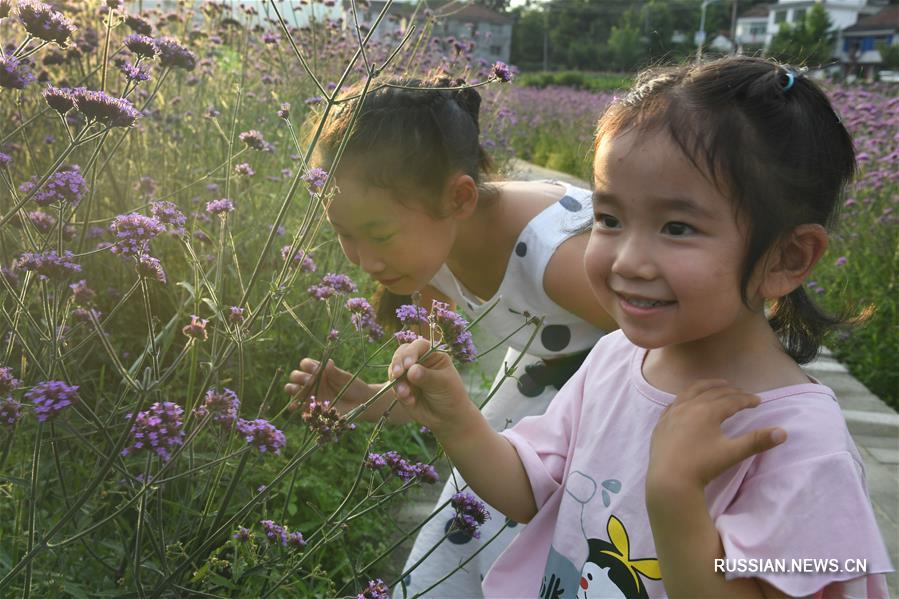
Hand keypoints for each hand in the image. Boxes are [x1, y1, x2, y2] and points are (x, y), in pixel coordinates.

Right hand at [284, 358, 372, 413]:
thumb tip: (328, 363)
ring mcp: (310, 394)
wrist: (360, 404)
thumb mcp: (346, 378)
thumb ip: (335, 372)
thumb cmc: (354, 387)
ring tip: (299, 392)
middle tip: (310, 382)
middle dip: (299, 377)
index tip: (316, 371)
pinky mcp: (311, 407)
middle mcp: (313, 381)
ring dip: (293, 389)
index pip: (305, 364)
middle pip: (296, 375)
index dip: (307, 366)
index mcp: (320, 371)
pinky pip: (298, 406)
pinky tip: (295, 406)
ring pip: (292, 389)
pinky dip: (294, 405)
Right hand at [389, 338, 472, 434]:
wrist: (447, 418)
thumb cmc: (451, 396)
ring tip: (406, 394)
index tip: (408, 364)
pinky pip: (394, 387)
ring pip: (394, 371)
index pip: (419, 346)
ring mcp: (408, 374)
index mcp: (432, 355)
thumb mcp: (443, 384)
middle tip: (397, 374)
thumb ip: (426, 376)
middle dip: (397, 363)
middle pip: (402, 354)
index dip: (411, 352)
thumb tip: (411, 370)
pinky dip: (399, 393)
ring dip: (397, 382)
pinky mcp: (402, 387)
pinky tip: (411, 401)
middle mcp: (419, 361)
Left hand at [647, 380, 786, 492]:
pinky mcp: (661, 422)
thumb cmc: (703, 466)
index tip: (759, 401)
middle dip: (731, 391)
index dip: (747, 399)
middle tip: (743, 394)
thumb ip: (757, 441)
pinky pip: (675, 402)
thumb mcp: (732, 453)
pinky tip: (690, 400)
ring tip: (718, 385)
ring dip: (707, 386)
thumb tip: (783, 432)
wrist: (670, 480)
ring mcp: (672, 413)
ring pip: (691, 391)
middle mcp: (688, 406)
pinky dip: (687, 396)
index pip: (731, 400)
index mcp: (707, 411)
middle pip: (713, 392)